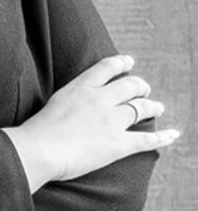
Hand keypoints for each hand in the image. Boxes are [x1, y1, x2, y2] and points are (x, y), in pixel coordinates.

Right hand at [2, 54, 178, 190]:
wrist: (39, 149)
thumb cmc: (37, 130)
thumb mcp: (53, 102)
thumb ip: (69, 97)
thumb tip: (72, 103)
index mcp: (82, 86)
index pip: (107, 67)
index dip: (121, 63)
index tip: (129, 61)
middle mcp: (100, 99)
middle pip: (130, 85)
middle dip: (140, 86)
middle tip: (144, 89)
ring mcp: (111, 120)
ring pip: (141, 108)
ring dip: (152, 106)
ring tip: (158, 107)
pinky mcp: (118, 143)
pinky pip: (146, 139)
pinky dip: (163, 137)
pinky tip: (173, 134)